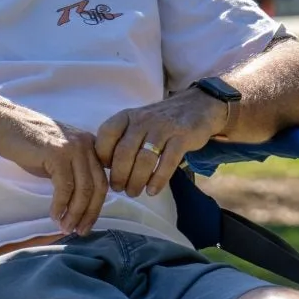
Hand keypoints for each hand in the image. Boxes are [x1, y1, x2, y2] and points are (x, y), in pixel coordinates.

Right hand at [0, 99, 109, 234]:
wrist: (3, 124)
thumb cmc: (28, 143)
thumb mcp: (59, 155)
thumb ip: (74, 172)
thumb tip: (82, 204)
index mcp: (91, 145)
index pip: (102, 181)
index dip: (96, 206)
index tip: (86, 224)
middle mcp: (87, 144)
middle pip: (98, 187)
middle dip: (89, 214)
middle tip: (79, 231)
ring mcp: (73, 147)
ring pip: (83, 190)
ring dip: (75, 213)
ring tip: (65, 228)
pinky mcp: (56, 153)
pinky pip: (65, 187)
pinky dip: (60, 205)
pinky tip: (54, 215)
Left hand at [95, 88, 228, 197]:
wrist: (196, 106)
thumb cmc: (159, 122)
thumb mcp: (136, 122)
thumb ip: (120, 138)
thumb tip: (102, 166)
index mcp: (126, 116)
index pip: (106, 135)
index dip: (102, 156)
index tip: (106, 171)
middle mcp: (142, 120)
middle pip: (124, 152)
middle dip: (119, 175)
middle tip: (119, 189)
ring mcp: (163, 128)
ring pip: (144, 159)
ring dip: (136, 181)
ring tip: (134, 192)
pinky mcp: (181, 138)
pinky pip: (167, 163)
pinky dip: (158, 180)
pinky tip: (153, 191)